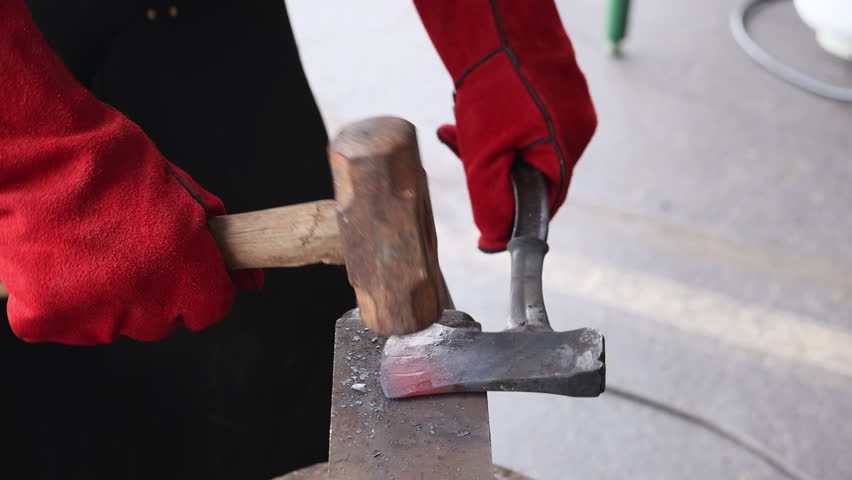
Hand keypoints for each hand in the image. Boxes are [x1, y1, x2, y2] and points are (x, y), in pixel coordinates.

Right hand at [0, 0, 259, 343]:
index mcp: (187, 268)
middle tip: (127, 251)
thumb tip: (247, 274)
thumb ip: (216, 240)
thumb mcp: (184, 193)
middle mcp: (147, 300)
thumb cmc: (109, 161)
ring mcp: (95, 316)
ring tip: (86, 249)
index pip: (211, 308)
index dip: (201, 290)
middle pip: (161, 320)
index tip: (190, 277)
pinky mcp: (45, 320)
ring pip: (113, 325)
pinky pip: (62, 324)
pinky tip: (55, 262)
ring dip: (105, 299)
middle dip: (152, 292)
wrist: (41, 152)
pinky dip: (58, 302)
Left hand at [415, 0, 596, 250]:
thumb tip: (494, 240)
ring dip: (494, 145)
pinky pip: (534, 123)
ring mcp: (574, 111)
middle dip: (494, 170)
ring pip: (529, 147)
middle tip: (462, 150)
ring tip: (461, 126)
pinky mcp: (564, 92)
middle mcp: (578, 134)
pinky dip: (505, 124)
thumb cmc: (494, 88)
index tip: (486, 221)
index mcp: (564, 154)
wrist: (500, 26)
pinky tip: (478, 109)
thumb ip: (490, 202)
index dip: (512, 216)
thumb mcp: (484, 156)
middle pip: (533, 175)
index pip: (542, 207)